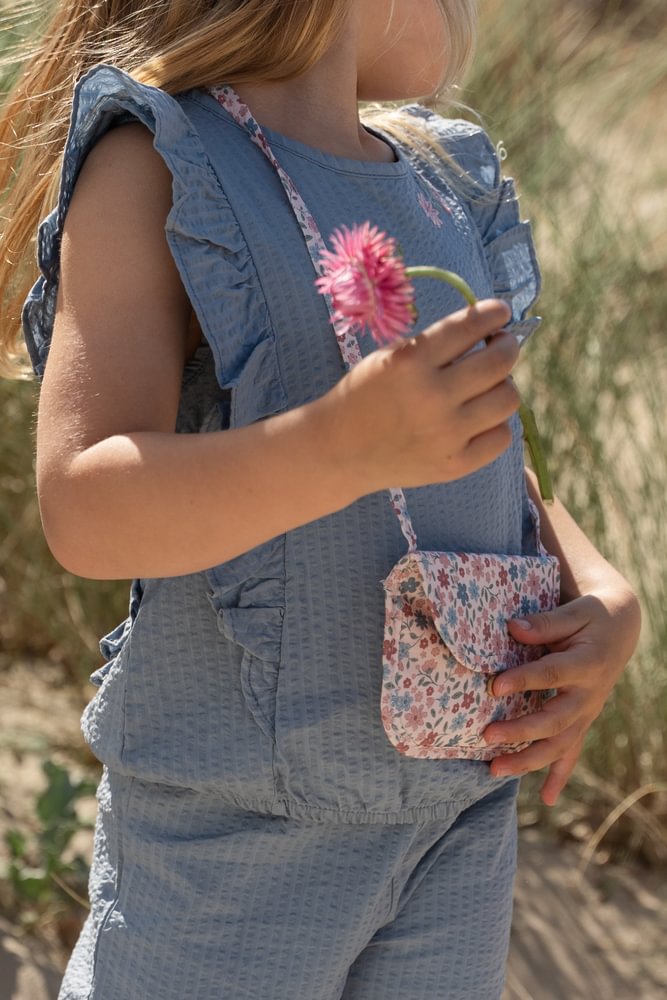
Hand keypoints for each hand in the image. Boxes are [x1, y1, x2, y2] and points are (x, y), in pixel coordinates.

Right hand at [319, 299, 518, 495]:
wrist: (338, 451)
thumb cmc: (364, 396)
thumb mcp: (389, 357)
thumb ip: (435, 344)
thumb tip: (488, 331)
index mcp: (412, 362)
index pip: (471, 326)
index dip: (495, 313)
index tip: (500, 312)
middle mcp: (433, 397)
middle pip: (500, 362)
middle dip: (507, 346)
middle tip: (500, 346)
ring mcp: (447, 434)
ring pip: (508, 399)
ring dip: (503, 385)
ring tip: (487, 386)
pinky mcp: (454, 465)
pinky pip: (501, 437)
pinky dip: (494, 424)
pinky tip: (477, 419)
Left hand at [483, 586, 640, 804]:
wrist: (620, 629)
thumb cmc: (591, 616)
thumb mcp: (575, 611)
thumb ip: (545, 623)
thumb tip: (512, 627)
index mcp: (587, 664)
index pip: (552, 674)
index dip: (524, 680)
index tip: (494, 686)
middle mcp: (589, 695)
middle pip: (554, 720)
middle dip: (520, 731)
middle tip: (486, 734)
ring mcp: (586, 712)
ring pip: (559, 745)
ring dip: (528, 761)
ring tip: (494, 770)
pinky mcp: (582, 721)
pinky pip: (571, 753)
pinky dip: (559, 776)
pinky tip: (546, 799)